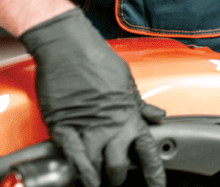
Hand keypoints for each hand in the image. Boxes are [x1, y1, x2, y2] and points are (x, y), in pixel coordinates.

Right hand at [19, 9, 165, 186]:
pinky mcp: (63, 127)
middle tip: (115, 178)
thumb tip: (157, 115)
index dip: (154, 174)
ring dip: (97, 177)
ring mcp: (86, 128)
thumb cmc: (97, 57)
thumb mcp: (128, 81)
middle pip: (119, 167)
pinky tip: (82, 178)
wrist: (68, 46)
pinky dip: (78, 171)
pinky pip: (72, 158)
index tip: (157, 186)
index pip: (148, 152)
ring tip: (97, 180)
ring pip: (95, 168)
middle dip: (118, 177)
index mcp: (130, 115)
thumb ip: (140, 104)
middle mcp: (111, 126)